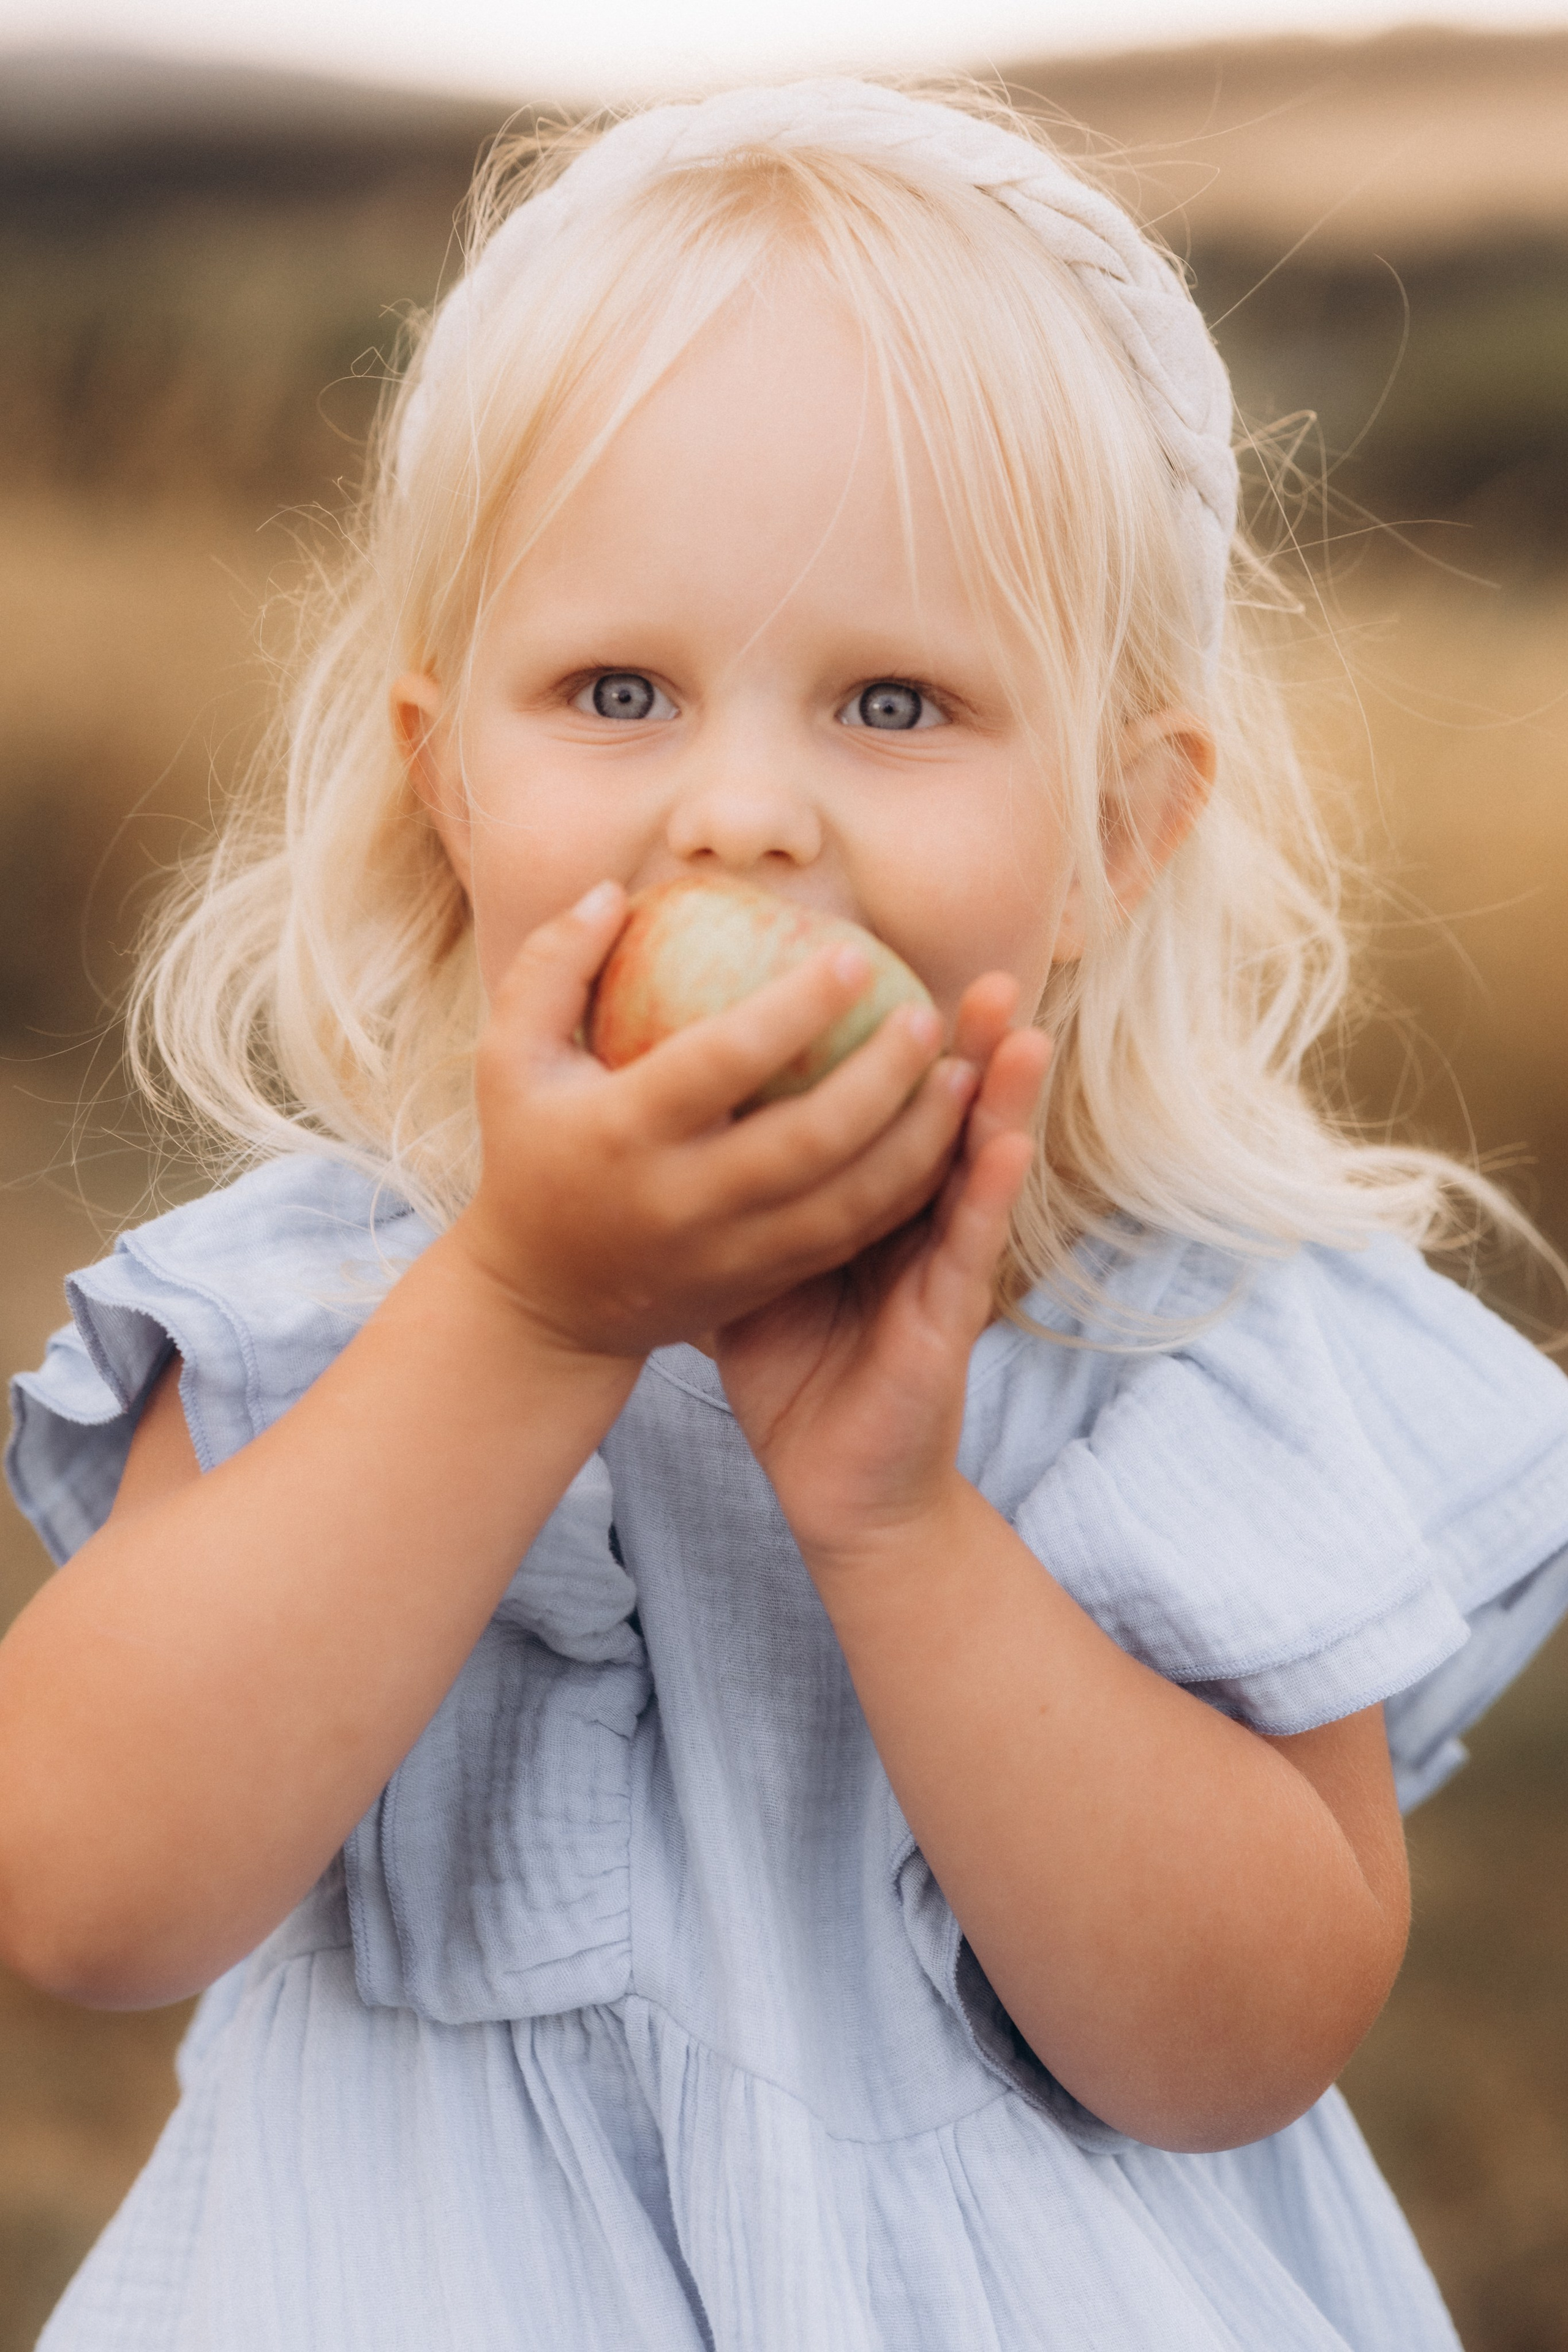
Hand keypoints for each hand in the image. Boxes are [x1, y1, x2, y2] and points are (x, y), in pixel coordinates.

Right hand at [451, 882, 986, 1361]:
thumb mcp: (507, 1057)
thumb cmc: (531, 1156)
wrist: (542, 1306)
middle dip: (880, 1079)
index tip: (855, 957)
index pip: (720, 1064)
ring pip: (846, 1203)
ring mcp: (727, 1253)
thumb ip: (554, 965)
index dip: (794, 1011)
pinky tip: (944, 1138)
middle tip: (926, 1019)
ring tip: (962, 1077)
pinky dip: (905, 1191)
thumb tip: (616, 892)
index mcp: (620, 1134)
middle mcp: (680, 1201)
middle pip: (806, 1142)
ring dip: (917, 1142)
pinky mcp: (761, 1283)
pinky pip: (850, 1238)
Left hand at [715, 975, 1049, 1563]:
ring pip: (976, 1169)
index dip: (905, 1047)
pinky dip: (989, 1190)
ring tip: (1020, 1033)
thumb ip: (731, 1196)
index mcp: (869, 1203)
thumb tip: (665, 1119)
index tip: (910, 972)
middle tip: (990, 977)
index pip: (893, 1109)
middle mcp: (915, 1225)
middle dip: (973, 1051)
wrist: (830, 1481)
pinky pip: (967, 1247)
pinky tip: (1008, 1140)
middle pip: (949, 1123)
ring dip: (1004, 1102)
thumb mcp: (749, 1264)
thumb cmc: (788, 1372)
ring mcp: (939, 1269)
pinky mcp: (949, 1319)